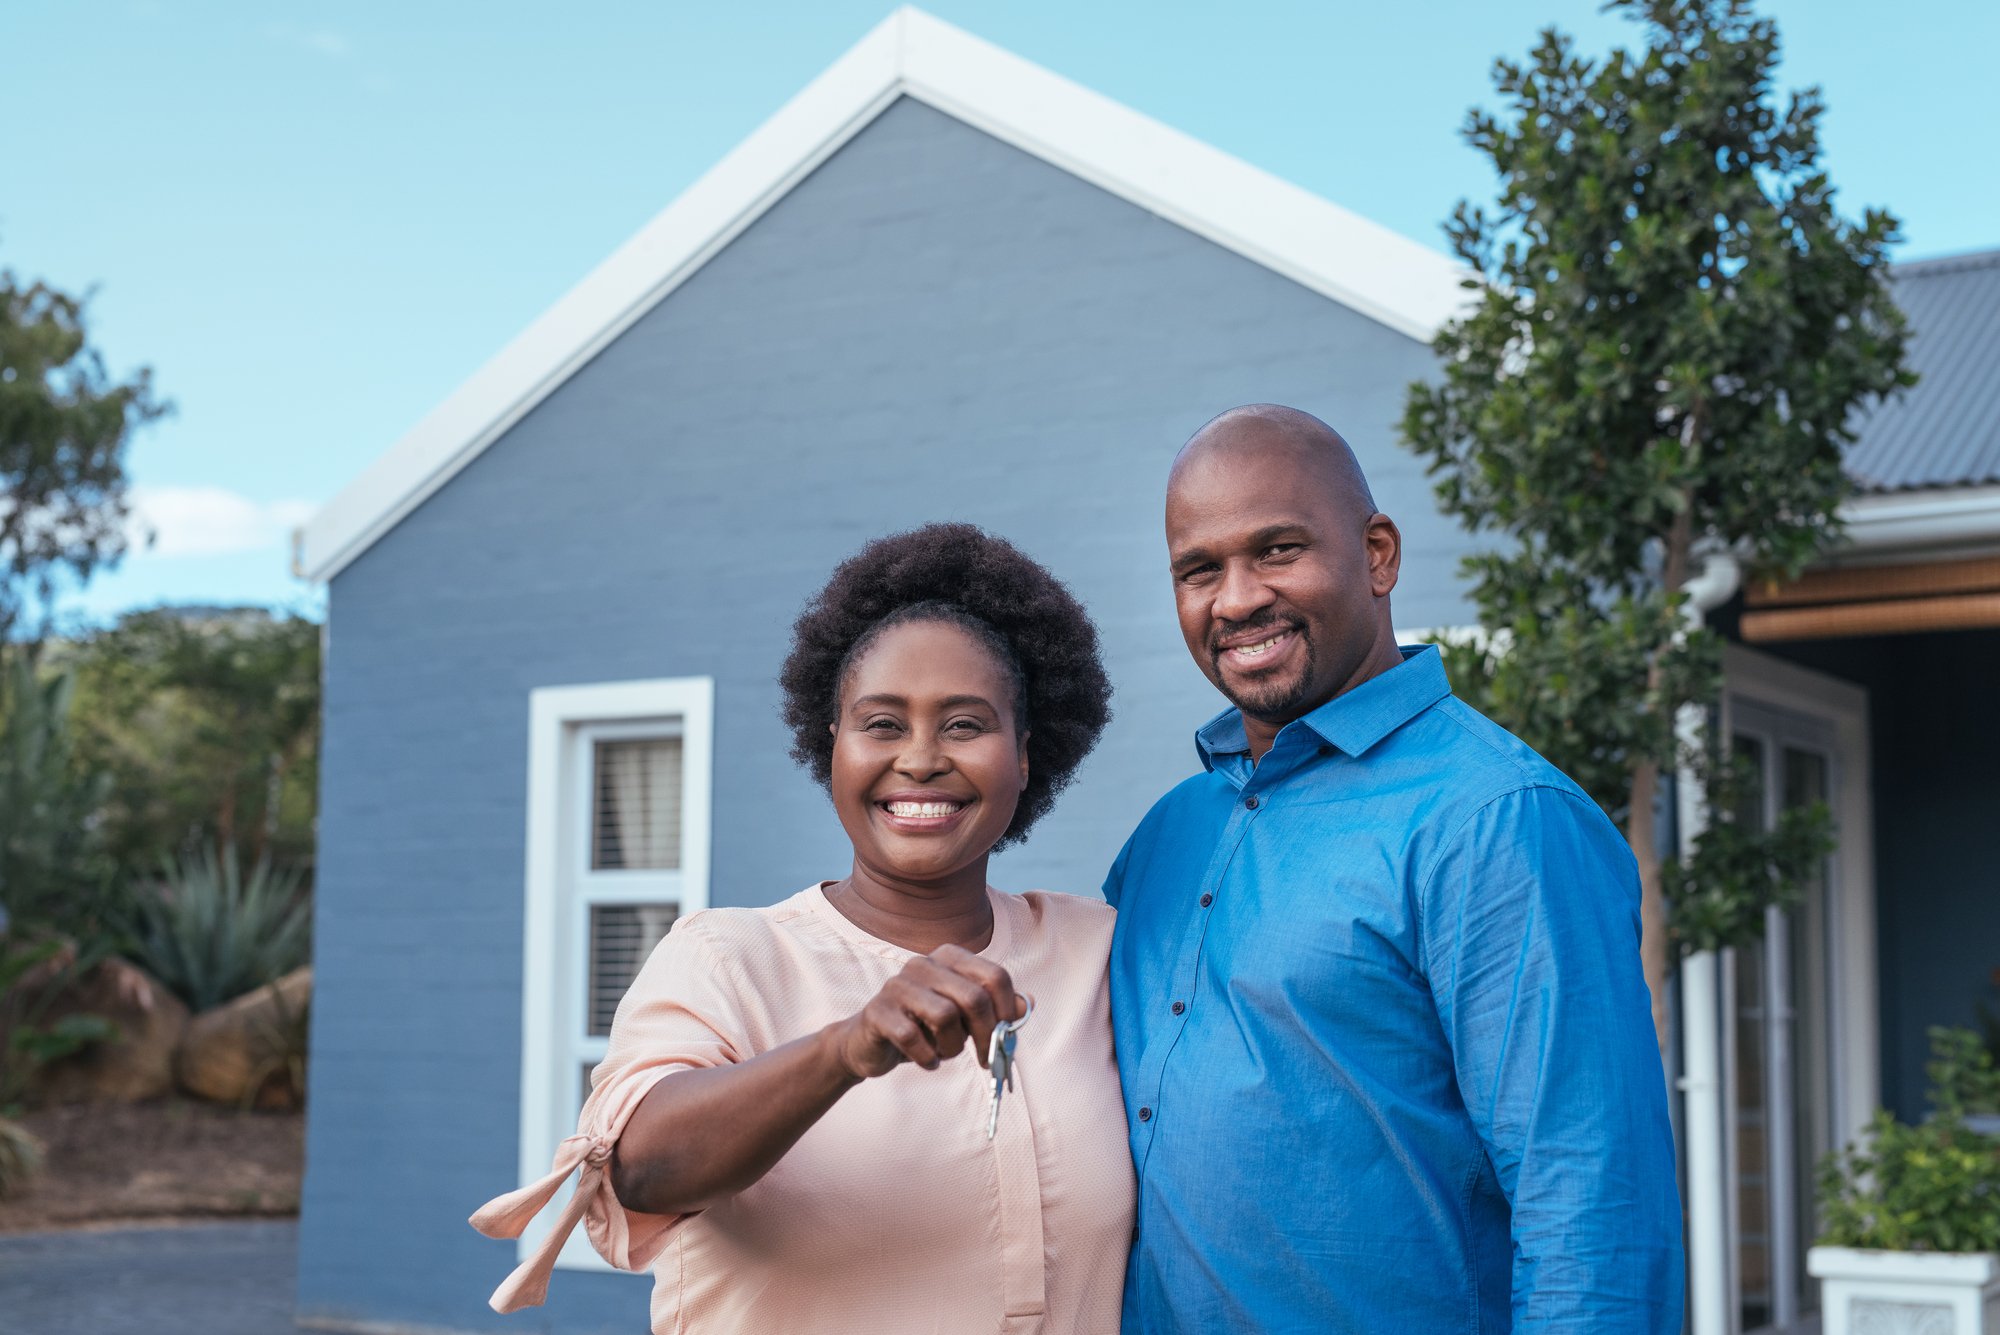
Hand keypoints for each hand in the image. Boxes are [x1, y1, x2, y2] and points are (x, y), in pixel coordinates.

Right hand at [831, 945, 1023, 1079]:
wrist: (870, 1043)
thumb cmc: (925, 1028)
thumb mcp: (965, 1019)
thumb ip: (996, 1010)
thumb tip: (1026, 1004)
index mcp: (949, 958)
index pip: (995, 976)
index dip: (1007, 1010)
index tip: (1005, 1037)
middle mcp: (923, 964)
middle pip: (974, 998)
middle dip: (986, 1035)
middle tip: (986, 1059)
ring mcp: (897, 985)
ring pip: (945, 1016)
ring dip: (953, 1046)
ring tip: (946, 1053)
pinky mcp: (877, 1011)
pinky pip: (912, 1038)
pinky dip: (927, 1057)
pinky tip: (927, 1061)